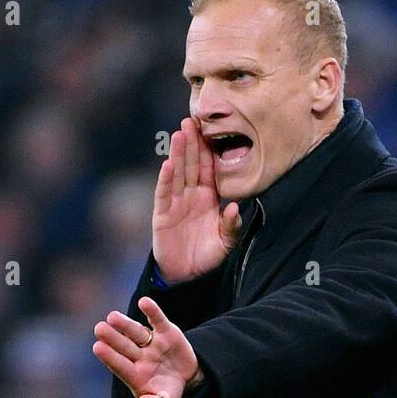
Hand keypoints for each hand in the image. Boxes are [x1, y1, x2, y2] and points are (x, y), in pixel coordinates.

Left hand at [93, 296, 201, 397]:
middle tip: (99, 329)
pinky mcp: (166, 332)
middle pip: (124, 346)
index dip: (110, 357)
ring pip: (136, 332)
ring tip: (112, 317)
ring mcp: (151, 343)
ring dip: (125, 324)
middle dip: (113, 338)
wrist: (188, 378)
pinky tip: (144, 302)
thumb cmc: (167, 392)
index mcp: (134, 374)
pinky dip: (152, 312)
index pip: (120, 365)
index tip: (97, 347)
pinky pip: (158, 321)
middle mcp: (139, 356)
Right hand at [153, 116, 241, 280]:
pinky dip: (166, 180)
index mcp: (208, 198)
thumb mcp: (226, 243)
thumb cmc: (207, 258)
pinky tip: (168, 165)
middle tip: (191, 120)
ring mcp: (175, 204)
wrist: (187, 278)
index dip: (207, 150)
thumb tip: (234, 208)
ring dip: (178, 154)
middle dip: (191, 143)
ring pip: (177, 174)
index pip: (208, 169)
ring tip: (179, 134)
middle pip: (191, 164)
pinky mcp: (162, 215)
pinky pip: (164, 194)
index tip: (208, 129)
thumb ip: (231, 226)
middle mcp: (190, 196)